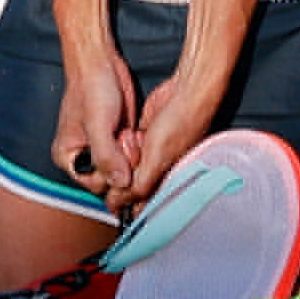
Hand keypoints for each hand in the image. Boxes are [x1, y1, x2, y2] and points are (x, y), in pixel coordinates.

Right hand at [52, 39, 148, 205]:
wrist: (101, 64)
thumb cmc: (92, 89)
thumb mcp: (98, 124)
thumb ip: (106, 156)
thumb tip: (121, 184)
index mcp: (68, 158)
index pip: (96, 185)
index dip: (112, 174)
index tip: (119, 152)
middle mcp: (84, 158)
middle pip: (112, 180)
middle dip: (123, 164)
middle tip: (125, 138)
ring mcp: (102, 150)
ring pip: (125, 169)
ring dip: (132, 155)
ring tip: (128, 133)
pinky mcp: (117, 141)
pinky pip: (131, 157)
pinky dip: (137, 148)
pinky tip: (134, 131)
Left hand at [111, 66, 239, 215]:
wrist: (187, 94)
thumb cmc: (182, 124)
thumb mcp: (158, 159)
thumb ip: (140, 185)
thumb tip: (119, 202)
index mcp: (167, 185)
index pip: (140, 205)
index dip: (123, 201)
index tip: (112, 191)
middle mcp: (160, 174)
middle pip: (130, 186)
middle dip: (122, 177)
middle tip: (129, 160)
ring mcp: (152, 157)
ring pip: (126, 167)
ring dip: (123, 158)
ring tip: (134, 143)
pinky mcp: (146, 140)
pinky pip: (128, 150)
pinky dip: (125, 145)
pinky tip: (131, 135)